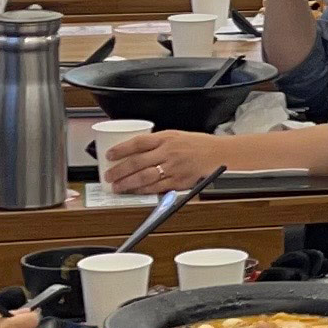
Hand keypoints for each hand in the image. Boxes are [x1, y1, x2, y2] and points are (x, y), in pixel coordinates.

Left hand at [103, 125, 230, 194]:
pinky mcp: (179, 181)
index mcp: (166, 138)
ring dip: (127, 183)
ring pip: (144, 176)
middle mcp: (169, 152)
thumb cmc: (198, 145)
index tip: (109, 155)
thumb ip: (157, 142)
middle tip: (108, 175)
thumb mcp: (176, 136)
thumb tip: (134, 151)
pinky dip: (143, 190)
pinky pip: (156, 187)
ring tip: (117, 186)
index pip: (138, 142)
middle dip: (119, 170)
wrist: (219, 155)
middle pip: (137, 162)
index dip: (121, 149)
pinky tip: (134, 191)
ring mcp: (173, 167)